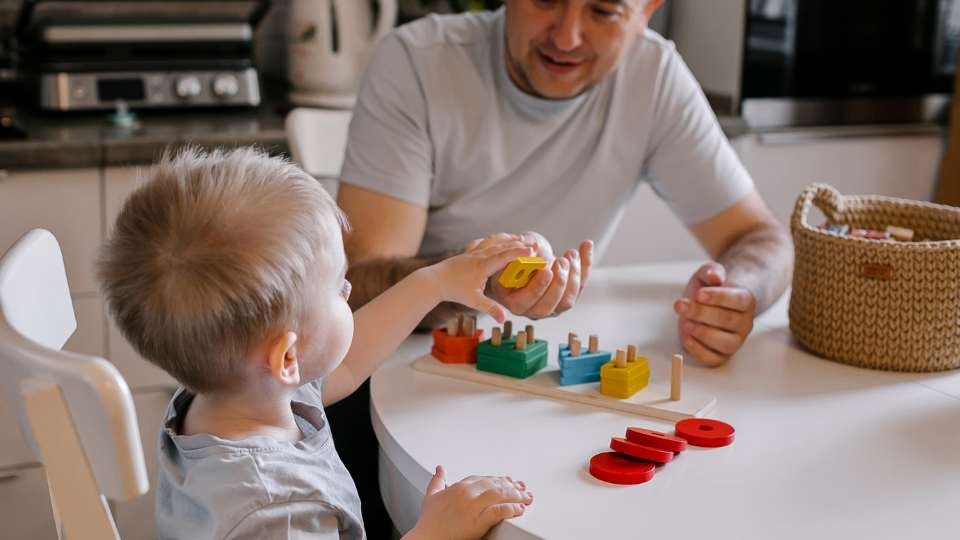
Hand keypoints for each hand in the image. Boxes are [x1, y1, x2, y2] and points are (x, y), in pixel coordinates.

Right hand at [406, 466, 532, 539]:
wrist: (427, 538)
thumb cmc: (429, 521)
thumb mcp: (430, 496)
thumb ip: (437, 481)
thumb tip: (440, 469)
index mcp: (459, 487)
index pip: (483, 479)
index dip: (497, 479)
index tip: (507, 481)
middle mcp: (467, 493)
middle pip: (495, 485)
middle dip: (511, 486)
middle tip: (523, 488)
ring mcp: (473, 506)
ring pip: (500, 495)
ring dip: (517, 495)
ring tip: (527, 497)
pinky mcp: (478, 520)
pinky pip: (499, 511)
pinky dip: (512, 509)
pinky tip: (520, 509)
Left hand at [424, 241, 533, 322]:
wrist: (434, 281)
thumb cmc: (454, 290)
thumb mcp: (473, 301)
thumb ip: (490, 308)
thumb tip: (503, 319)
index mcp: (482, 266)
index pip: (504, 257)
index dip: (519, 253)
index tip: (532, 250)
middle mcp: (479, 255)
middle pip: (502, 246)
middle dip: (519, 245)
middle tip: (534, 246)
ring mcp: (473, 251)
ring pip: (494, 240)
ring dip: (508, 239)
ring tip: (520, 239)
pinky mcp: (468, 252)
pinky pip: (485, 242)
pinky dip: (495, 239)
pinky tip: (500, 240)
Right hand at [467, 232, 593, 319]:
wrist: (521, 260)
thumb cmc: (507, 261)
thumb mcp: (502, 258)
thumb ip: (508, 255)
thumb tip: (526, 248)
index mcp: (515, 303)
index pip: (528, 301)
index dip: (538, 287)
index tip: (546, 269)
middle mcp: (535, 309)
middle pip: (552, 305)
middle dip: (559, 283)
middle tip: (561, 260)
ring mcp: (553, 305)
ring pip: (568, 299)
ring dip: (574, 275)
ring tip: (571, 253)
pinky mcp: (568, 294)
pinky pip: (581, 284)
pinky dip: (585, 264)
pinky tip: (586, 244)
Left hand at [673, 262, 756, 365]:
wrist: (708, 304)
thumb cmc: (710, 288)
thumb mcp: (708, 273)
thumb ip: (711, 271)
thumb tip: (715, 277)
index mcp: (746, 300)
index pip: (738, 300)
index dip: (718, 297)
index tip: (698, 294)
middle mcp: (745, 323)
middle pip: (728, 321)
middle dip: (701, 313)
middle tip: (681, 305)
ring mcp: (735, 341)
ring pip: (725, 343)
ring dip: (701, 332)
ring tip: (685, 322)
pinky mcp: (722, 355)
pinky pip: (713, 359)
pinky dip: (698, 350)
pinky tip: (686, 336)